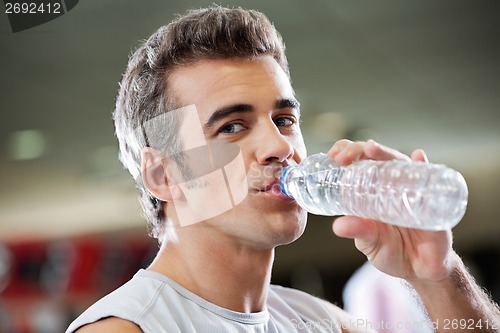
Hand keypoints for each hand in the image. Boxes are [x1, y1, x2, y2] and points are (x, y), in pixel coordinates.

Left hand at [328, 139, 454, 283]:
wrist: (421, 271)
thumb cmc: (392, 251)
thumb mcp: (370, 241)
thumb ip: (358, 231)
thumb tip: (337, 226)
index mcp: (374, 190)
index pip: (360, 162)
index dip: (347, 153)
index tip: (333, 155)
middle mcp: (393, 185)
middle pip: (378, 157)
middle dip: (359, 149)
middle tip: (343, 156)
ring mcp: (414, 190)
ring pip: (400, 163)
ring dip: (386, 153)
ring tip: (371, 148)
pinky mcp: (433, 201)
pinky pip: (431, 180)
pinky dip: (425, 166)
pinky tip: (419, 156)